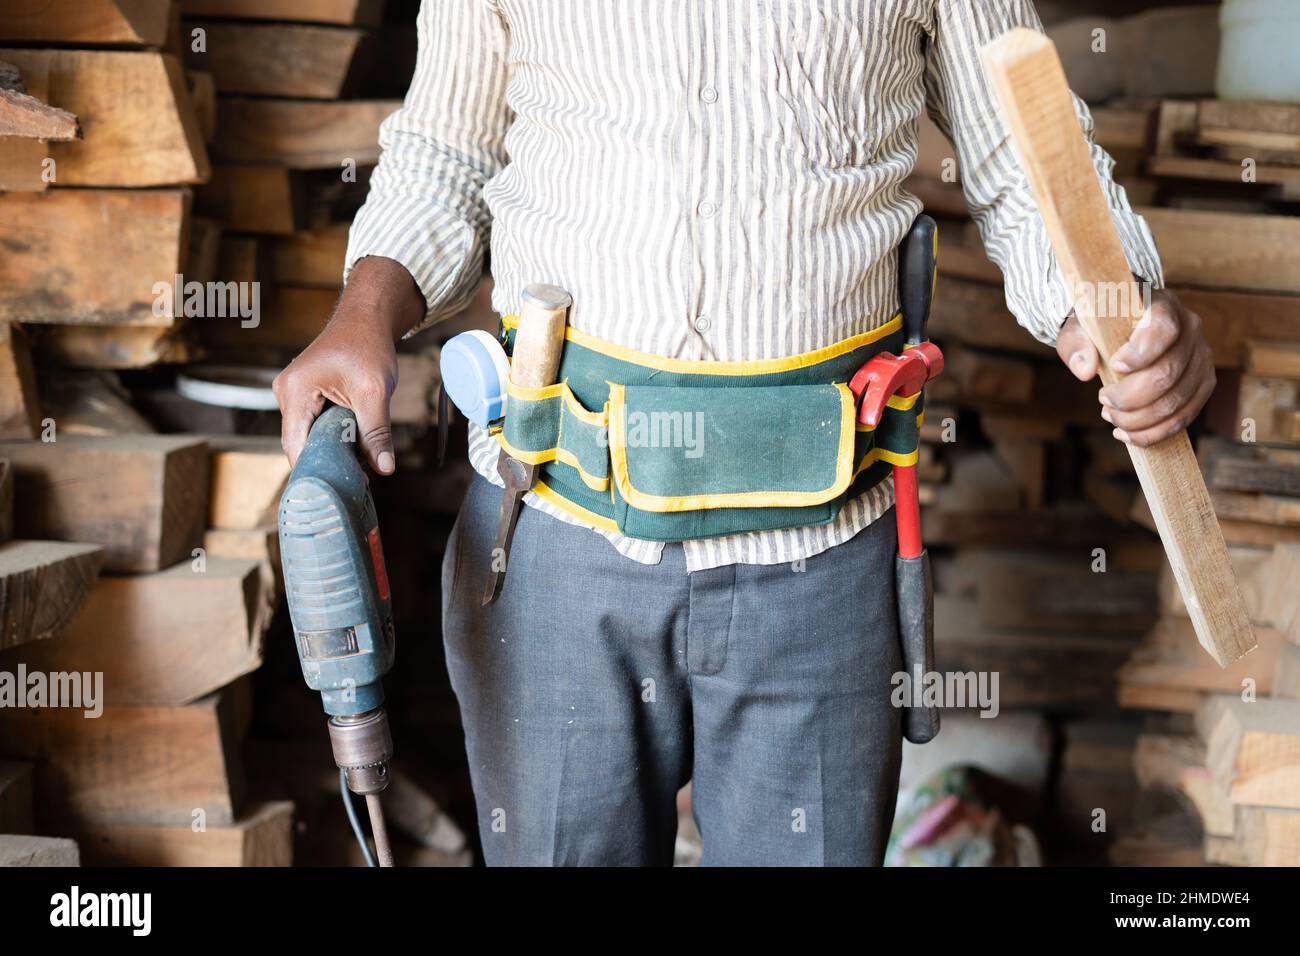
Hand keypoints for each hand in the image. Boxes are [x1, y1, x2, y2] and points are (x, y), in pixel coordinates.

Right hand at [272, 256, 424, 471]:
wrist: (365, 319)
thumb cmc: (368, 346)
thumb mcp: (376, 391)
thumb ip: (377, 431)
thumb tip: (385, 468)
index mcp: (295, 391)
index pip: (296, 446)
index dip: (315, 470)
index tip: (338, 489)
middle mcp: (286, 394)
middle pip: (301, 444)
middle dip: (328, 461)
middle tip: (357, 481)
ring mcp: (292, 395)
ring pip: (309, 437)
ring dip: (333, 449)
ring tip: (359, 465)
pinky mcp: (304, 397)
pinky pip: (314, 426)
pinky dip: (333, 437)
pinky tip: (354, 446)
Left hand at [1056, 289, 1215, 447]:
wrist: (1123, 327)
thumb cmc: (1100, 327)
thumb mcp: (1079, 328)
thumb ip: (1076, 344)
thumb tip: (1085, 370)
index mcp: (1162, 305)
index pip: (1163, 329)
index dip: (1141, 353)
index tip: (1114, 366)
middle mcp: (1191, 328)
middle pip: (1168, 373)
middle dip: (1130, 397)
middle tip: (1103, 400)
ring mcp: (1201, 357)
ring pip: (1177, 400)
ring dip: (1139, 419)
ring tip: (1111, 416)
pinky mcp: (1202, 383)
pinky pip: (1185, 415)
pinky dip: (1154, 432)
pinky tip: (1127, 434)